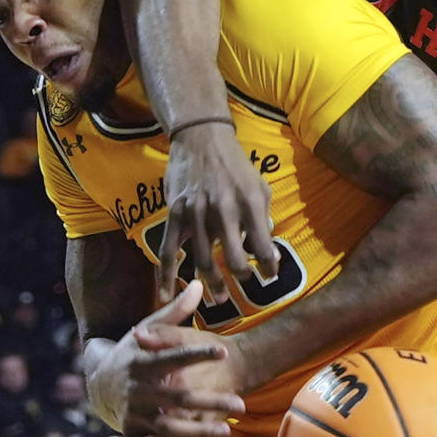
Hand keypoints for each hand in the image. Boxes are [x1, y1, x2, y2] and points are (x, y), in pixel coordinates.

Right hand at [103, 280, 246, 436]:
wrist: (99, 382)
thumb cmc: (133, 351)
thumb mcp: (148, 329)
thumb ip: (175, 312)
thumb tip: (198, 284)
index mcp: (142, 361)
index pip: (175, 357)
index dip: (198, 355)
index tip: (224, 352)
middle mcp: (138, 389)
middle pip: (178, 397)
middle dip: (209, 402)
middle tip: (240, 404)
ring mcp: (135, 413)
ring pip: (171, 425)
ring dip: (199, 430)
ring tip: (227, 429)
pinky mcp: (134, 432)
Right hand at [158, 124, 278, 303]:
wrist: (202, 138)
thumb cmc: (235, 164)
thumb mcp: (260, 185)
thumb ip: (264, 217)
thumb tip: (266, 247)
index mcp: (249, 203)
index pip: (263, 247)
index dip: (269, 267)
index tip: (269, 273)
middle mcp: (223, 210)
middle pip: (233, 260)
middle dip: (241, 277)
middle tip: (243, 282)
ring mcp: (196, 213)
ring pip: (202, 261)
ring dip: (212, 284)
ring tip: (220, 298)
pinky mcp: (175, 213)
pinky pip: (168, 251)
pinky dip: (166, 276)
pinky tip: (168, 296)